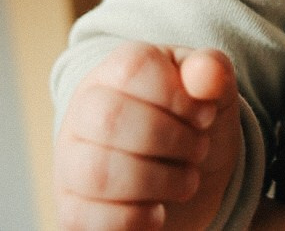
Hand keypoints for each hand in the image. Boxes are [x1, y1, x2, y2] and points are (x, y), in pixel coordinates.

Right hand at [54, 42, 241, 230]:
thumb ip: (213, 71)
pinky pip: (86, 220)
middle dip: (170, 140)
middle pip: (110, 119)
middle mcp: (84, 110)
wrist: (187, 179)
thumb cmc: (194, 124)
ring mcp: (70, 161)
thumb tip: (204, 71)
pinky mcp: (71, 209)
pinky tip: (158, 212)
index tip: (206, 116)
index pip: (133, 68)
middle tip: (199, 149)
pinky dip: (134, 220)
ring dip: (158, 181)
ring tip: (187, 181)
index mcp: (118, 69)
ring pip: (97, 173)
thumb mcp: (214, 91)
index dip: (178, 96)